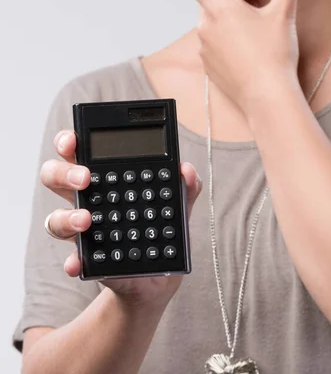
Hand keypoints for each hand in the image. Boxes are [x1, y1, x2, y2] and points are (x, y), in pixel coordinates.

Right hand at [40, 130, 201, 307]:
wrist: (159, 280)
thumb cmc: (161, 231)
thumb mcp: (178, 206)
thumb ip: (185, 186)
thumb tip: (186, 170)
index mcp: (106, 178)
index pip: (78, 152)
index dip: (68, 141)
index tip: (73, 140)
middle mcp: (87, 201)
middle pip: (54, 177)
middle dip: (63, 172)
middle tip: (85, 178)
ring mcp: (83, 231)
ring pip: (55, 218)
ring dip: (66, 217)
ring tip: (86, 220)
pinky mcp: (89, 261)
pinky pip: (72, 259)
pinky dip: (73, 261)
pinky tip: (78, 263)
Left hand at [180, 0, 309, 113]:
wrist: (267, 98)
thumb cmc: (275, 55)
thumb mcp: (284, 12)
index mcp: (219, 7)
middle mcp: (205, 25)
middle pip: (208, 2)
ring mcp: (204, 48)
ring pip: (211, 25)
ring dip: (225, 22)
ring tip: (250, 29)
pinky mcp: (208, 66)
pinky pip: (213, 47)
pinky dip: (225, 43)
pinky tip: (246, 50)